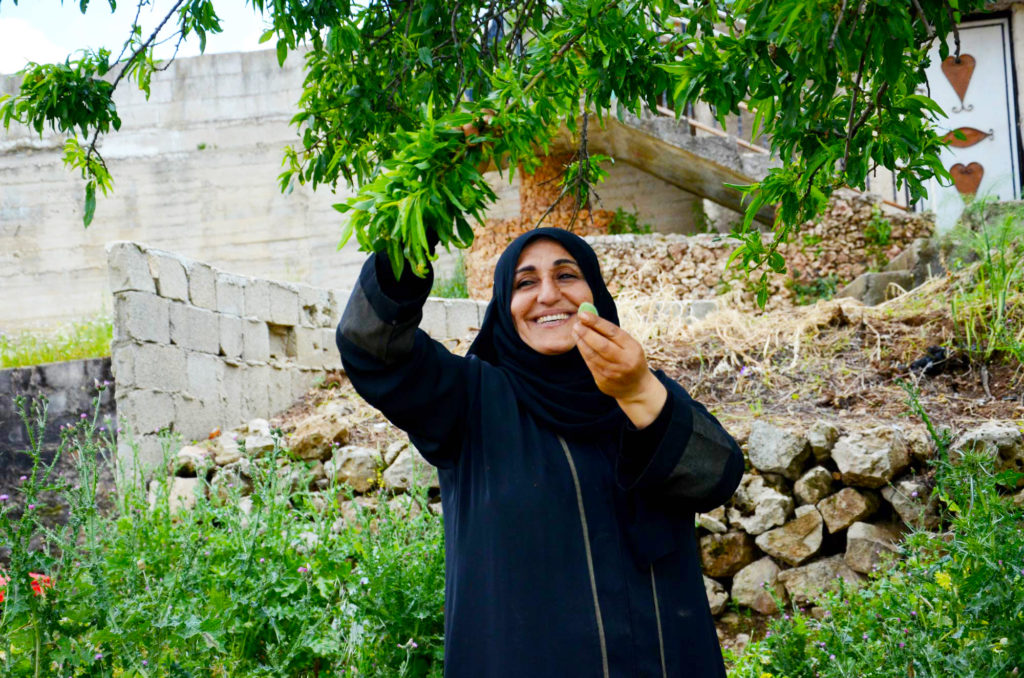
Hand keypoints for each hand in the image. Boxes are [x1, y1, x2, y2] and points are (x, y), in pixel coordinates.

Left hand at [573, 309, 667, 427]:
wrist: (636, 388)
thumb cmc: (630, 359)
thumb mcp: (629, 345)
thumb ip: (612, 333)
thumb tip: (590, 317)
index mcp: (633, 348)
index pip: (612, 332)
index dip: (596, 322)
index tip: (583, 314)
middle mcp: (624, 361)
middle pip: (602, 345)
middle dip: (586, 333)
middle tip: (576, 324)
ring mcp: (613, 373)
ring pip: (593, 355)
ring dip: (581, 342)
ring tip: (575, 332)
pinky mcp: (603, 381)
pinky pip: (590, 364)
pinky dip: (583, 352)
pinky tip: (579, 344)